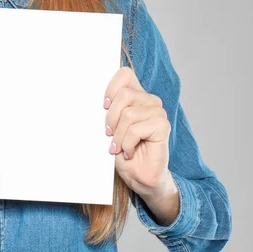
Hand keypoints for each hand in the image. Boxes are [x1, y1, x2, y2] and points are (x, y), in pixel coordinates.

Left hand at [104, 67, 177, 218]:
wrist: (138, 177)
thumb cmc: (122, 151)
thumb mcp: (109, 127)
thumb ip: (106, 109)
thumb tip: (88, 96)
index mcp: (136, 96)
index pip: (124, 74)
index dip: (110, 88)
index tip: (104, 107)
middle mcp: (149, 101)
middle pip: (123, 94)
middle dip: (111, 118)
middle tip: (110, 135)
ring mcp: (158, 113)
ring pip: (128, 114)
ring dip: (119, 135)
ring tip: (120, 146)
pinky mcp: (163, 127)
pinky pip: (136, 129)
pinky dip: (127, 144)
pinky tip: (129, 152)